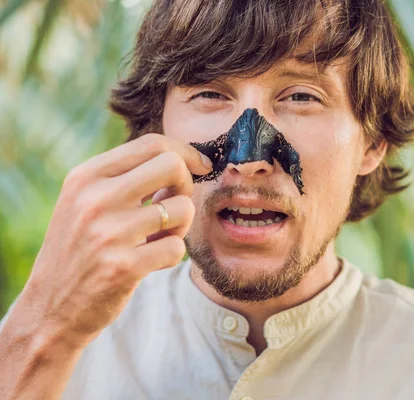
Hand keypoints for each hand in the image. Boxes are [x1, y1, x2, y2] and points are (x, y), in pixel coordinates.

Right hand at [15, 133, 211, 347]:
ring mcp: (108, 233)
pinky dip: (173, 255)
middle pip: (173, 166)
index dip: (186, 153)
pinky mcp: (122, 267)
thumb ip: (126, 177)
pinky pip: (177, 247)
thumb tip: (183, 159)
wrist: (50, 307)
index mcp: (86, 176)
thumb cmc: (80, 249)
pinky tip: (151, 261)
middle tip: (175, 205)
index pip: (152, 144)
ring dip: (181, 226)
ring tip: (159, 238)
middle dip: (186, 185)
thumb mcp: (86, 202)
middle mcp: (94, 199)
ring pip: (183, 208)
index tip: (199, 167)